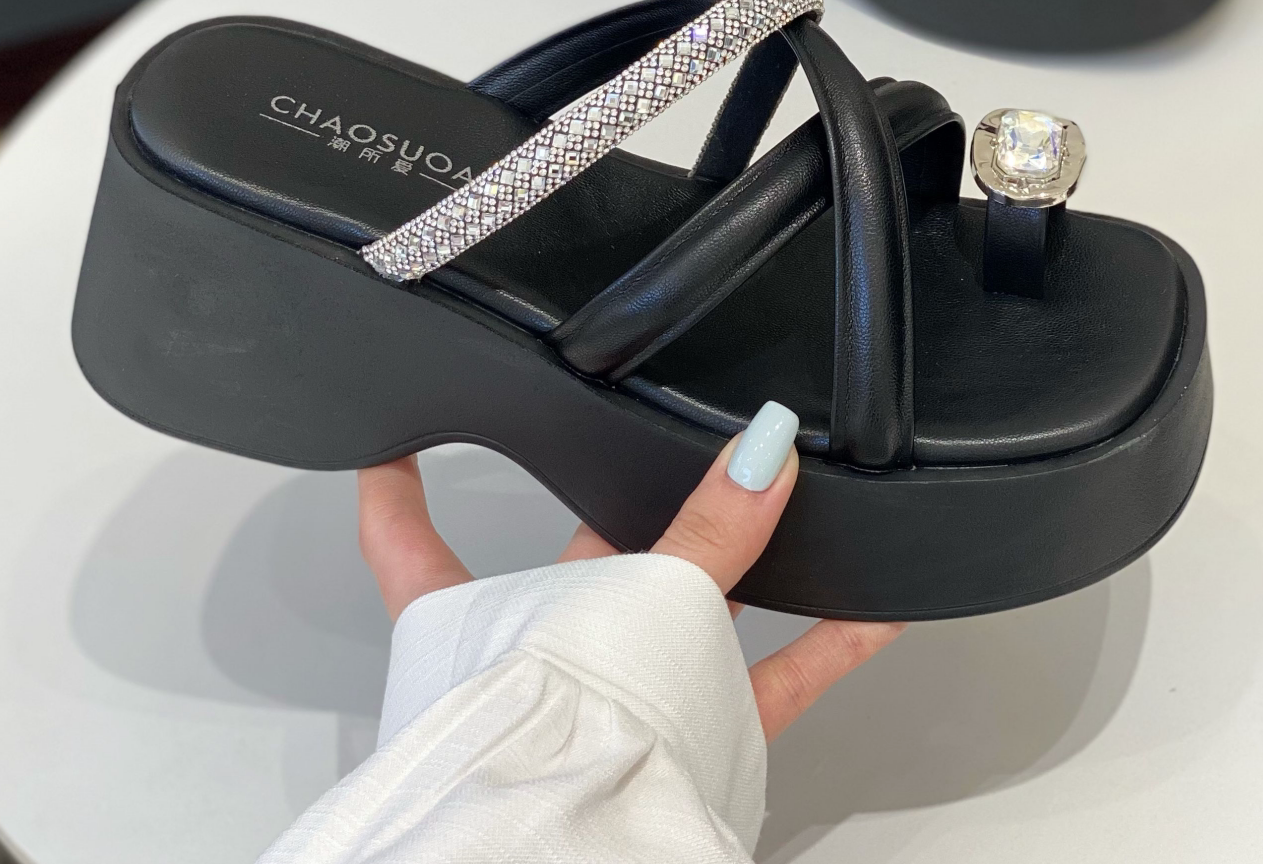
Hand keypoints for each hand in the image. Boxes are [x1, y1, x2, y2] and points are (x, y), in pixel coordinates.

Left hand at [358, 433, 904, 741]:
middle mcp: (545, 657)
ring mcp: (620, 698)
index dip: (396, 485)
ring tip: (803, 512)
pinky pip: (773, 678)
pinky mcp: (693, 741)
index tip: (389, 441)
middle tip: (714, 455)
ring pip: (692, 616)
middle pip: (595, 559)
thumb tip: (758, 456)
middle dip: (655, 513)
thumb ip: (702, 533)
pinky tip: (873, 608)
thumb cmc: (551, 746)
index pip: (407, 540)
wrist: (586, 858)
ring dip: (755, 571)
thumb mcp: (631, 598)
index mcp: (476, 622)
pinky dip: (825, 642)